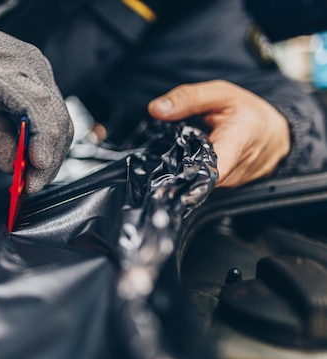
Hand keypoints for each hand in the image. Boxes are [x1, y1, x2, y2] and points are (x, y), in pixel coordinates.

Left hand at [148, 80, 289, 187]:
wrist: (277, 134)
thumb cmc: (249, 113)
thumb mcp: (220, 94)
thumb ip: (188, 99)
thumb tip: (156, 108)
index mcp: (236, 142)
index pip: (214, 168)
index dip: (191, 173)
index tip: (172, 175)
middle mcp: (236, 169)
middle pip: (197, 178)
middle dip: (179, 168)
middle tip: (167, 154)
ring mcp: (232, 184)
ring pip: (199, 183)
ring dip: (186, 170)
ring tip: (183, 154)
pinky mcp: (228, 190)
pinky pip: (205, 185)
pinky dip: (195, 174)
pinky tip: (193, 162)